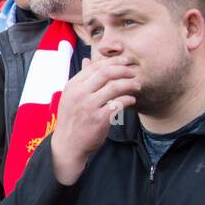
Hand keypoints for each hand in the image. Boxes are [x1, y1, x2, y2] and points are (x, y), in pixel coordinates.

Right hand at [49, 55, 139, 185]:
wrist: (68, 144)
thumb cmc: (72, 119)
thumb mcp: (71, 96)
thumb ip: (81, 78)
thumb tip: (87, 60)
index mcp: (73, 86)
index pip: (95, 67)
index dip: (113, 61)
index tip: (125, 60)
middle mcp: (80, 94)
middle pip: (106, 73)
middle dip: (124, 69)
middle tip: (134, 71)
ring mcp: (89, 106)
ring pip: (115, 87)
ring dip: (130, 84)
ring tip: (137, 85)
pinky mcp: (99, 119)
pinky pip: (119, 104)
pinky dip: (128, 100)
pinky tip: (132, 100)